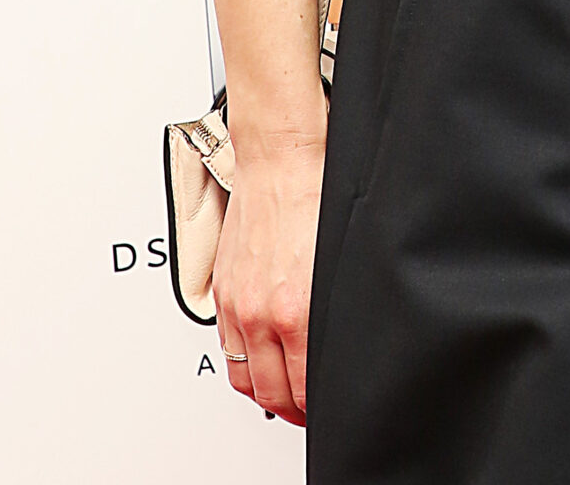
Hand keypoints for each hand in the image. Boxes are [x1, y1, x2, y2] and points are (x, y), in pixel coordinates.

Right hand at [211, 133, 325, 425]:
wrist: (282, 158)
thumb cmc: (316, 192)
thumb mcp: (343, 256)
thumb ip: (337, 306)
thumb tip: (345, 338)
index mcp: (297, 310)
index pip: (304, 385)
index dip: (319, 405)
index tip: (331, 407)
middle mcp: (261, 314)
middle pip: (272, 393)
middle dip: (294, 410)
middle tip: (312, 411)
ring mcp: (237, 305)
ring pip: (245, 378)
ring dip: (266, 395)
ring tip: (288, 397)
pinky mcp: (224, 292)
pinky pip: (227, 349)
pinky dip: (243, 365)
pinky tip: (260, 364)